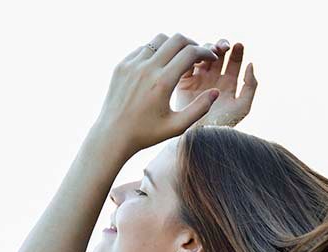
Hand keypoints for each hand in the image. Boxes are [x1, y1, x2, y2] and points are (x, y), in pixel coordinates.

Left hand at [94, 33, 222, 153]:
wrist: (112, 135)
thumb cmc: (146, 134)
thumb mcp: (177, 126)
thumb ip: (199, 109)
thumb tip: (216, 92)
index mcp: (162, 82)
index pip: (190, 53)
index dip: (205, 52)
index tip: (211, 58)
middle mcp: (147, 69)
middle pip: (176, 39)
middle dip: (192, 44)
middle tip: (197, 56)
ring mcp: (132, 65)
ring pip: (159, 40)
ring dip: (173, 46)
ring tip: (179, 59)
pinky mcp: (121, 66)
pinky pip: (143, 49)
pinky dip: (156, 52)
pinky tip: (160, 66)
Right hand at [175, 39, 256, 127]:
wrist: (197, 136)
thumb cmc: (222, 124)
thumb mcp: (242, 107)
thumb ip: (250, 86)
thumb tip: (250, 64)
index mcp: (228, 84)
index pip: (233, 62)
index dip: (236, 52)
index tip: (238, 45)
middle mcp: (213, 79)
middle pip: (217, 55)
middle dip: (221, 46)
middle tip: (223, 47)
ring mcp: (198, 79)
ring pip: (202, 56)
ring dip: (207, 49)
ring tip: (211, 52)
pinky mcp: (183, 82)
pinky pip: (187, 64)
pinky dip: (191, 57)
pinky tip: (197, 56)